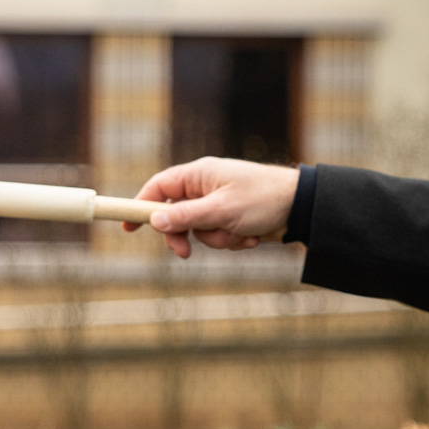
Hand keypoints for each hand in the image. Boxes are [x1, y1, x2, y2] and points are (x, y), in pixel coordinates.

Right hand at [131, 157, 299, 258]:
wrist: (301, 207)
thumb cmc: (263, 199)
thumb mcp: (221, 210)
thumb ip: (186, 217)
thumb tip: (154, 221)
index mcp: (199, 174)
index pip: (158, 187)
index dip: (140, 205)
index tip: (126, 227)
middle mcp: (205, 187)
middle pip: (176, 215)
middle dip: (186, 236)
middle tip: (185, 253)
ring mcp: (219, 204)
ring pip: (200, 231)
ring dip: (218, 240)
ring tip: (240, 234)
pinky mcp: (232, 219)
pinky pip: (219, 236)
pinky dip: (233, 240)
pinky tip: (252, 236)